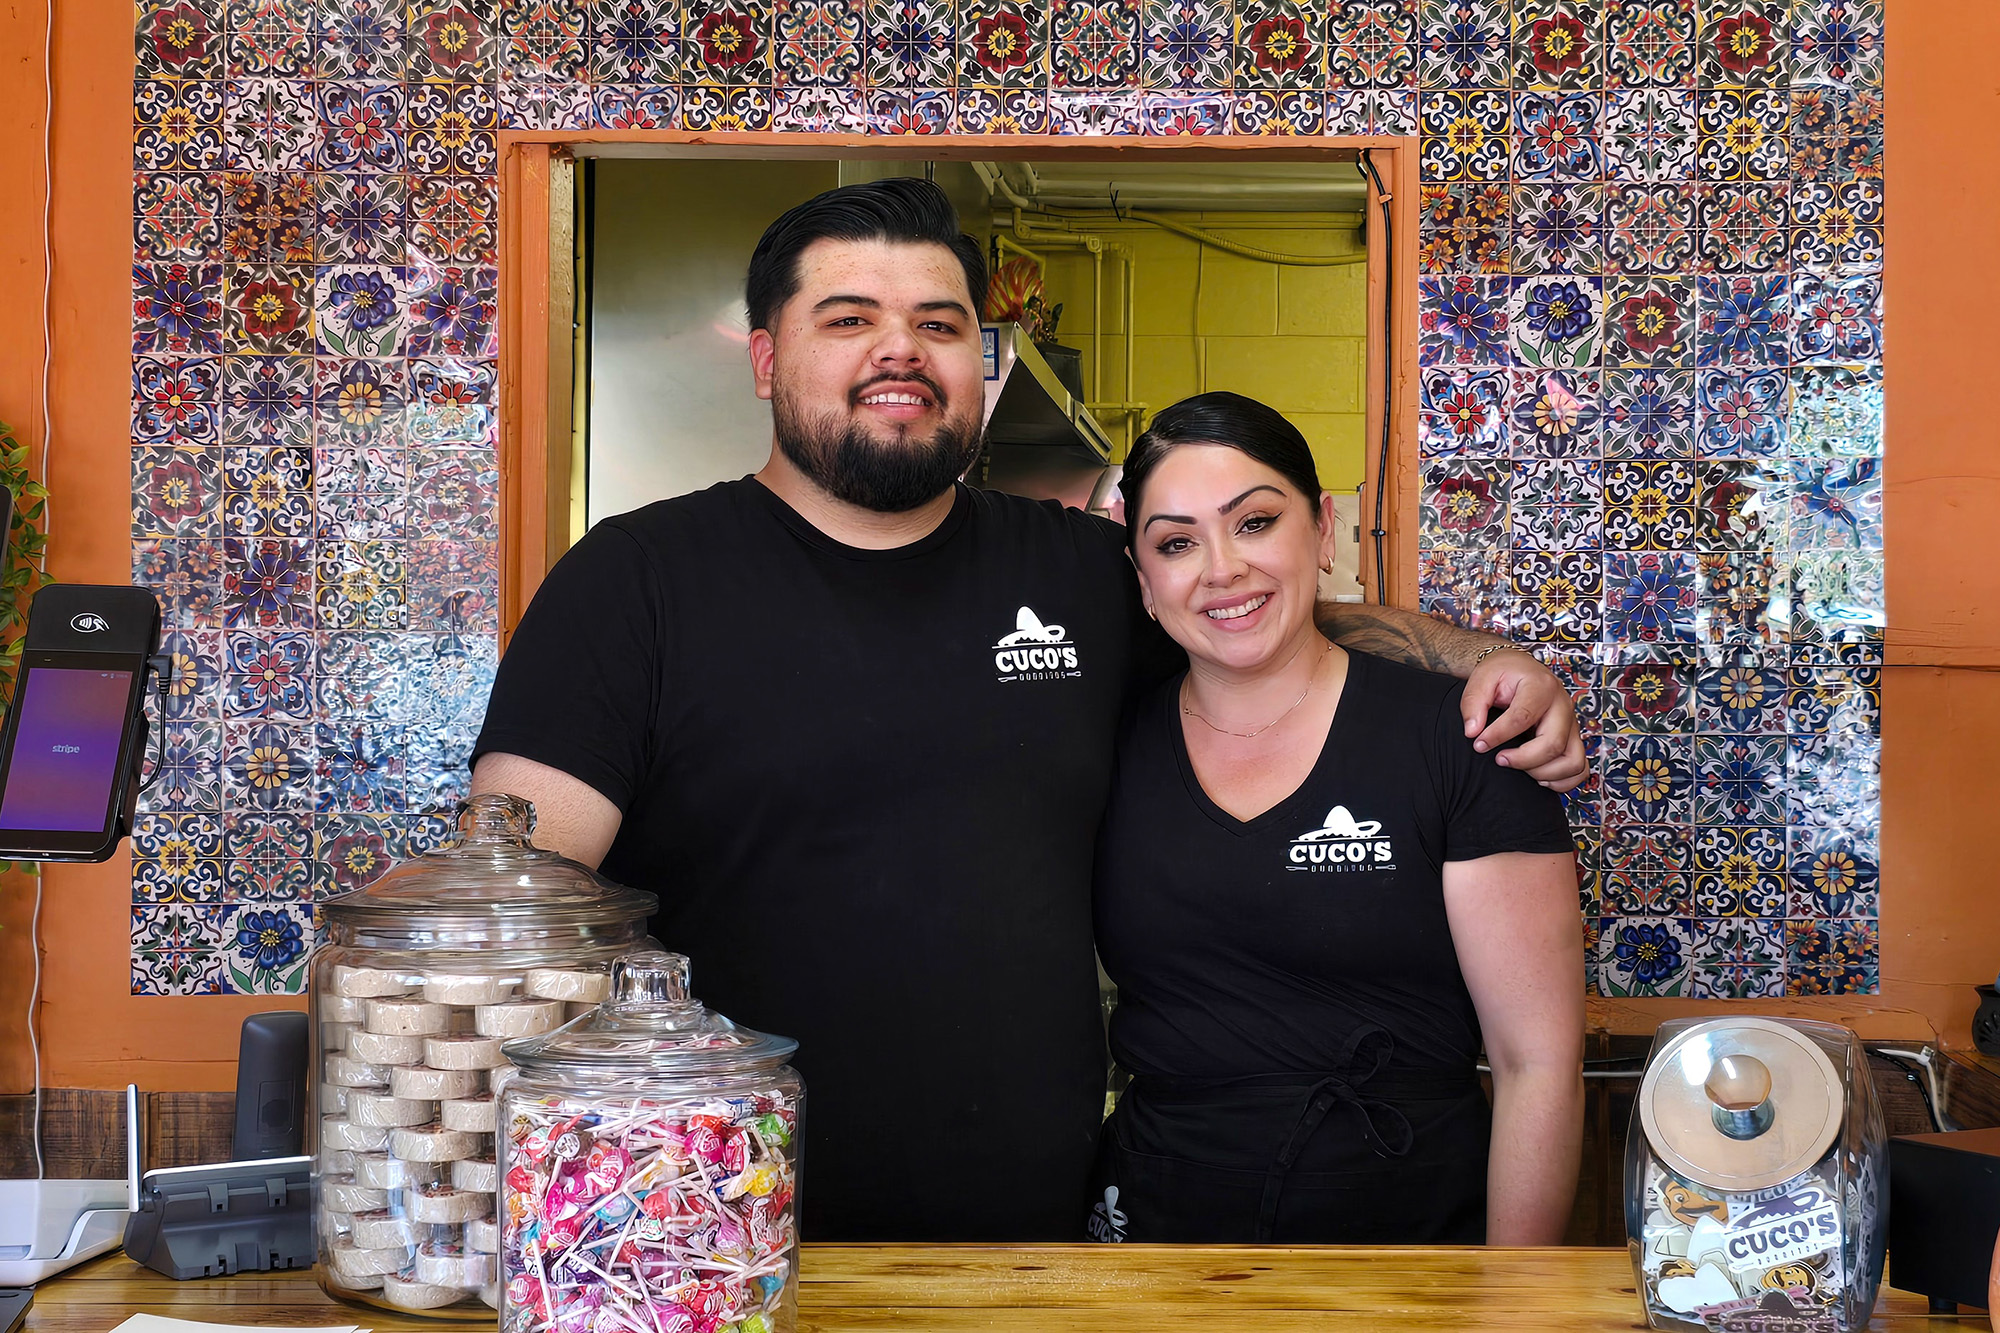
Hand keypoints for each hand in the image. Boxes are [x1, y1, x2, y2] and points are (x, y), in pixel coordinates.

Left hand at [1462, 649, 1586, 791]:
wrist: (1521, 669)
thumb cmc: (1503, 673)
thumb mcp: (1482, 678)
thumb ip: (1473, 703)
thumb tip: (1472, 732)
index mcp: (1541, 686)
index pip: (1523, 718)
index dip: (1498, 736)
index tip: (1479, 744)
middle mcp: (1563, 705)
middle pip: (1553, 744)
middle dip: (1523, 760)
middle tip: (1499, 759)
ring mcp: (1572, 723)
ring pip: (1572, 761)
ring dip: (1544, 773)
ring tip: (1520, 768)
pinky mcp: (1573, 738)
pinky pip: (1580, 769)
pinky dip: (1562, 781)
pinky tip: (1538, 776)